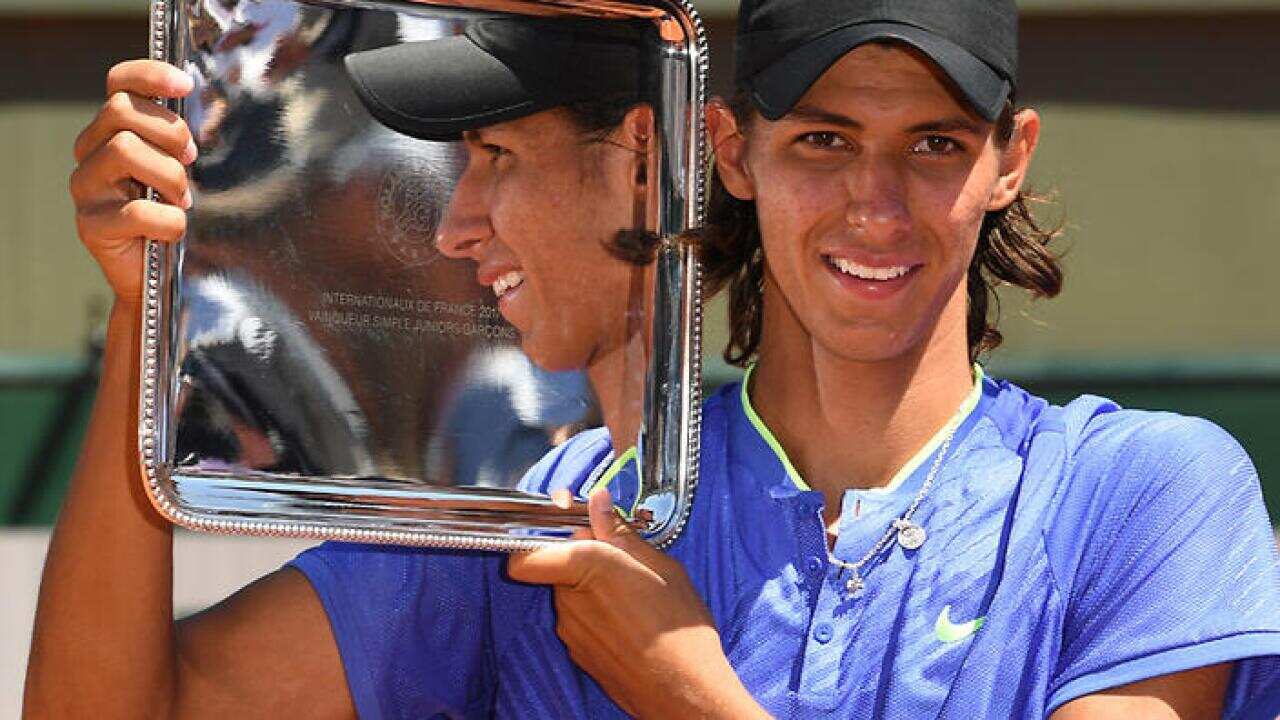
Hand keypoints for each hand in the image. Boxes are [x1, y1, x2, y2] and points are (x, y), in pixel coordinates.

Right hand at [70, 59, 196, 304]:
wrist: (153, 279)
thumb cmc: (169, 217)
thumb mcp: (176, 170)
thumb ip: (178, 142)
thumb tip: (205, 115)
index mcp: (111, 133)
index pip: (118, 84)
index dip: (149, 76)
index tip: (185, 84)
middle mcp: (90, 154)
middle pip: (122, 112)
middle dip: (170, 133)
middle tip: (191, 161)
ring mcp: (85, 188)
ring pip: (125, 151)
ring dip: (170, 176)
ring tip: (182, 200)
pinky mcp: (90, 225)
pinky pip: (137, 211)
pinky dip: (169, 221)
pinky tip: (174, 229)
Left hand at [507, 490, 769, 719]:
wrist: (683, 690)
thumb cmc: (678, 628)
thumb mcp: (661, 566)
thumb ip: (621, 534)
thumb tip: (599, 503)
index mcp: (587, 565)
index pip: (525, 553)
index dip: (540, 538)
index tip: (566, 528)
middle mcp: (569, 599)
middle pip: (556, 567)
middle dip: (581, 559)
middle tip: (619, 560)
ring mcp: (571, 630)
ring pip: (569, 595)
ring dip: (591, 589)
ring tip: (633, 596)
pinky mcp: (578, 653)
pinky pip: (580, 622)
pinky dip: (597, 617)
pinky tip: (630, 623)